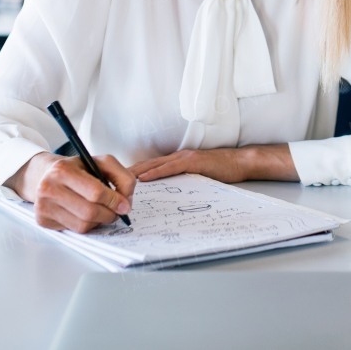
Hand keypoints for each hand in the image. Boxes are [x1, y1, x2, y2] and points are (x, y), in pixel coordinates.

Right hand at [5, 152, 136, 232]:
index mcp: (63, 170)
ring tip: (102, 211)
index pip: (95, 192)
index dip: (114, 200)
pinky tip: (86, 214)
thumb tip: (126, 203)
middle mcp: (48, 188)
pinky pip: (74, 230)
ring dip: (99, 221)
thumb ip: (121, 176)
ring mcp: (43, 206)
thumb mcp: (101, 162)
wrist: (47, 175)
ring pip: (83, 225)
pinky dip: (87, 225)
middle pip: (90, 212)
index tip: (125, 205)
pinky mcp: (43, 220)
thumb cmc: (78, 169)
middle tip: (116, 211)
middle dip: (109, 214)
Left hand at [129, 144, 297, 183]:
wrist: (240, 162)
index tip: (117, 180)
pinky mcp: (193, 162)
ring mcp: (184, 158)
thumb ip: (182, 180)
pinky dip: (155, 172)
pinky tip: (144, 178)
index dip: (133, 172)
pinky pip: (170, 168)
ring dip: (136, 173)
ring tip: (119, 180)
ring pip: (154, 165)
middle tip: (110, 180)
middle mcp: (177, 156)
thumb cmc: (222, 171)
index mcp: (177, 161)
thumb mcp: (197, 176)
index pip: (150, 166)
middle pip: (147, 164)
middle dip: (127, 172)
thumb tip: (167, 193)